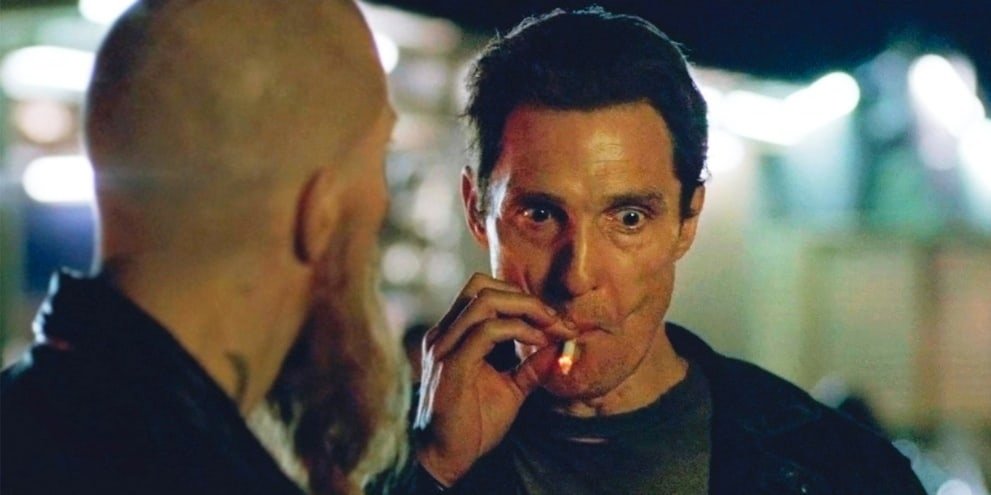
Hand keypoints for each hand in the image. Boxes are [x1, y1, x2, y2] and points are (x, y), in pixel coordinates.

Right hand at [414, 273, 575, 485]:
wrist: (445, 459)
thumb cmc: (473, 425)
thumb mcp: (510, 390)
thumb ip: (531, 367)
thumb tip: (559, 347)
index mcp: (453, 335)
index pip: (484, 292)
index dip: (523, 299)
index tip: (557, 322)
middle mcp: (444, 334)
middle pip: (482, 286)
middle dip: (526, 298)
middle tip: (557, 320)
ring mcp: (444, 347)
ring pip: (485, 300)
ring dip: (526, 309)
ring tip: (551, 328)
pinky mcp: (451, 366)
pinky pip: (486, 331)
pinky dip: (518, 330)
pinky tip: (537, 343)